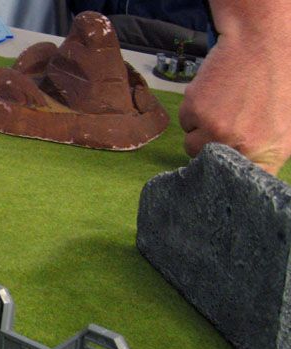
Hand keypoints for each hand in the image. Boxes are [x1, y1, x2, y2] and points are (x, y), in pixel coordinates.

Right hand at [178, 20, 290, 174]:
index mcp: (268, 154)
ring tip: (223, 105)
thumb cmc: (279, 83)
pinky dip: (194, 109)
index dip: (229, 183)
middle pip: (209, 166)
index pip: (241, 187)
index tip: (224, 176)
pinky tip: (214, 92)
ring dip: (201, 129)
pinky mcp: (196, 112)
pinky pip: (185, 122)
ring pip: (192, 145)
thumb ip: (265, 155)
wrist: (263, 44)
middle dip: (214, 149)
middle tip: (230, 123)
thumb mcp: (286, 127)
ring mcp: (215, 130)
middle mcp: (240, 146)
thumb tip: (244, 174)